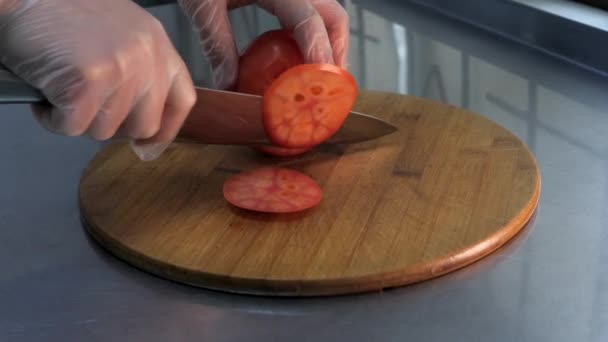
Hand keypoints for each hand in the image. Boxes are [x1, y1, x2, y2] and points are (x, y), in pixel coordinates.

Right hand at [0, 0, 196, 159]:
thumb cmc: (63, 12)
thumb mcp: (122, 33)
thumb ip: (140, 72)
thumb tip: (144, 130)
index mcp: (159, 45)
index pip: (182, 101)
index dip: (165, 131)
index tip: (147, 147)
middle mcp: (147, 57)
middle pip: (144, 126)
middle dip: (111, 124)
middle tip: (86, 102)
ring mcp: (121, 69)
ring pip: (106, 130)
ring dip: (77, 119)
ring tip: (62, 85)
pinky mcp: (89, 81)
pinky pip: (73, 128)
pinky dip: (53, 118)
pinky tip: (45, 91)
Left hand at [178, 0, 348, 88]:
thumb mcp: (203, 7)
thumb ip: (218, 45)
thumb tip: (230, 85)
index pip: (309, 19)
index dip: (319, 53)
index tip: (320, 83)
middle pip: (333, 16)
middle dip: (335, 52)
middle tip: (326, 86)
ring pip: (327, 15)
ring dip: (328, 46)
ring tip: (316, 78)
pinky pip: (311, 13)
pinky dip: (313, 37)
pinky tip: (299, 58)